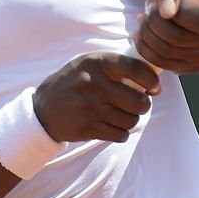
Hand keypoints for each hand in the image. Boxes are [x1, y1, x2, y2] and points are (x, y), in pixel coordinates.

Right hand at [33, 52, 159, 143]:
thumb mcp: (90, 63)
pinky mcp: (86, 128)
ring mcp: (89, 107)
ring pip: (131, 120)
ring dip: (131, 119)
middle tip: (137, 103)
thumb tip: (154, 81)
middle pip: (138, 101)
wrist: (43, 109)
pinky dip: (121, 132)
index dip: (151, 80)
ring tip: (121, 114)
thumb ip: (119, 65)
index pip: (135, 68)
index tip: (154, 87)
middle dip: (143, 104)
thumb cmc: (75, 82)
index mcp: (96, 62)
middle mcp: (93, 84)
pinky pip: (120, 135)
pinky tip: (112, 125)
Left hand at [134, 0, 198, 73]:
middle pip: (175, 41)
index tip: (152, 8)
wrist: (188, 3)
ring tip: (141, 27)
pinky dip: (150, 55)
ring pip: (168, 56)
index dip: (162, 19)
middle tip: (142, 17)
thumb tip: (167, 12)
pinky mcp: (197, 65)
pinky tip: (145, 40)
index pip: (188, 24)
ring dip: (146, 41)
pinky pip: (169, 67)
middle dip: (149, 29)